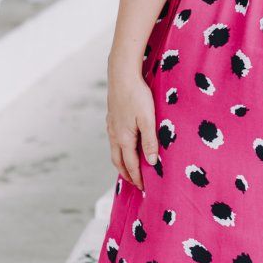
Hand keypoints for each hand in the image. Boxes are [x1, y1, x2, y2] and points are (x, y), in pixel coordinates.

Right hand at [106, 66, 158, 190]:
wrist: (122, 75)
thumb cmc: (137, 96)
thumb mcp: (148, 120)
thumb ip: (150, 141)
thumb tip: (151, 162)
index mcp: (124, 138)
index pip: (130, 164)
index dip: (137, 177)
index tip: (143, 188)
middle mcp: (115, 135)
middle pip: (119, 162)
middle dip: (127, 174)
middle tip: (136, 184)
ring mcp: (111, 127)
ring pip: (114, 151)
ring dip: (122, 163)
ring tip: (130, 169)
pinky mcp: (111, 119)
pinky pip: (114, 141)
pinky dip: (120, 151)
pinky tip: (126, 147)